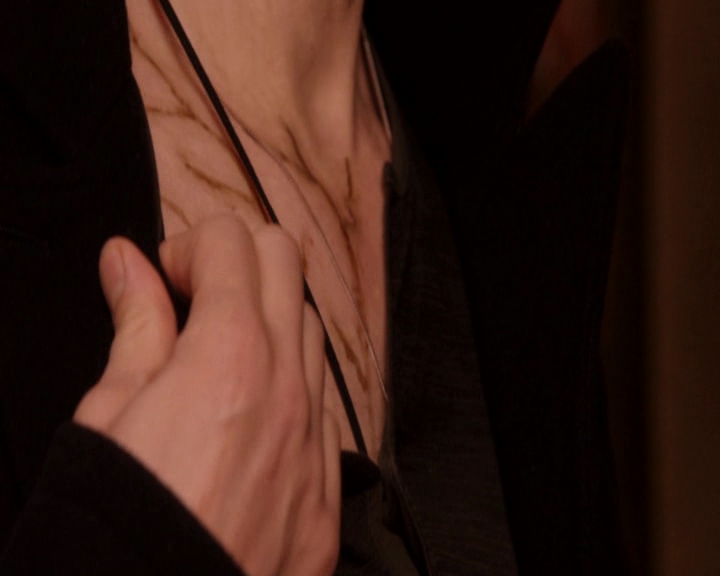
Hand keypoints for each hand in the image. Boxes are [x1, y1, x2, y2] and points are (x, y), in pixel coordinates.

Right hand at [74, 216, 340, 575]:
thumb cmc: (118, 522)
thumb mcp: (108, 412)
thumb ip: (135, 324)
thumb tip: (127, 263)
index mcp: (230, 355)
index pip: (233, 241)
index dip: (188, 247)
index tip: (162, 281)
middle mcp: (288, 387)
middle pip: (287, 263)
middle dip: (238, 261)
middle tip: (192, 301)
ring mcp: (316, 438)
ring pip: (310, 329)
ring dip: (268, 319)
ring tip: (217, 359)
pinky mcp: (325, 488)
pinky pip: (322, 404)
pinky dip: (290, 383)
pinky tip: (250, 416)